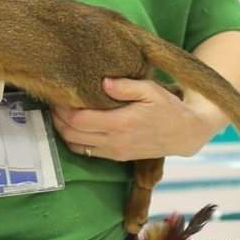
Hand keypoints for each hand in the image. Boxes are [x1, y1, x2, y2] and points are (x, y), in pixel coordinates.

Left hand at [52, 78, 216, 160]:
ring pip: (75, 145)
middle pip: (71, 134)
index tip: (57, 95)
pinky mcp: (117, 156)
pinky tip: (73, 125)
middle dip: (57, 118)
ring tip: (60, 112)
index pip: (78, 120)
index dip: (62, 109)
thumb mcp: (151, 90)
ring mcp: (115, 151)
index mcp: (121, 123)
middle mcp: (115, 141)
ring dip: (62, 130)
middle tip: (53, 101)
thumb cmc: (168, 107)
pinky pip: (86, 152)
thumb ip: (126, 86)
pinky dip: (73, 140)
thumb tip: (104, 82)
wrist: (185, 133)